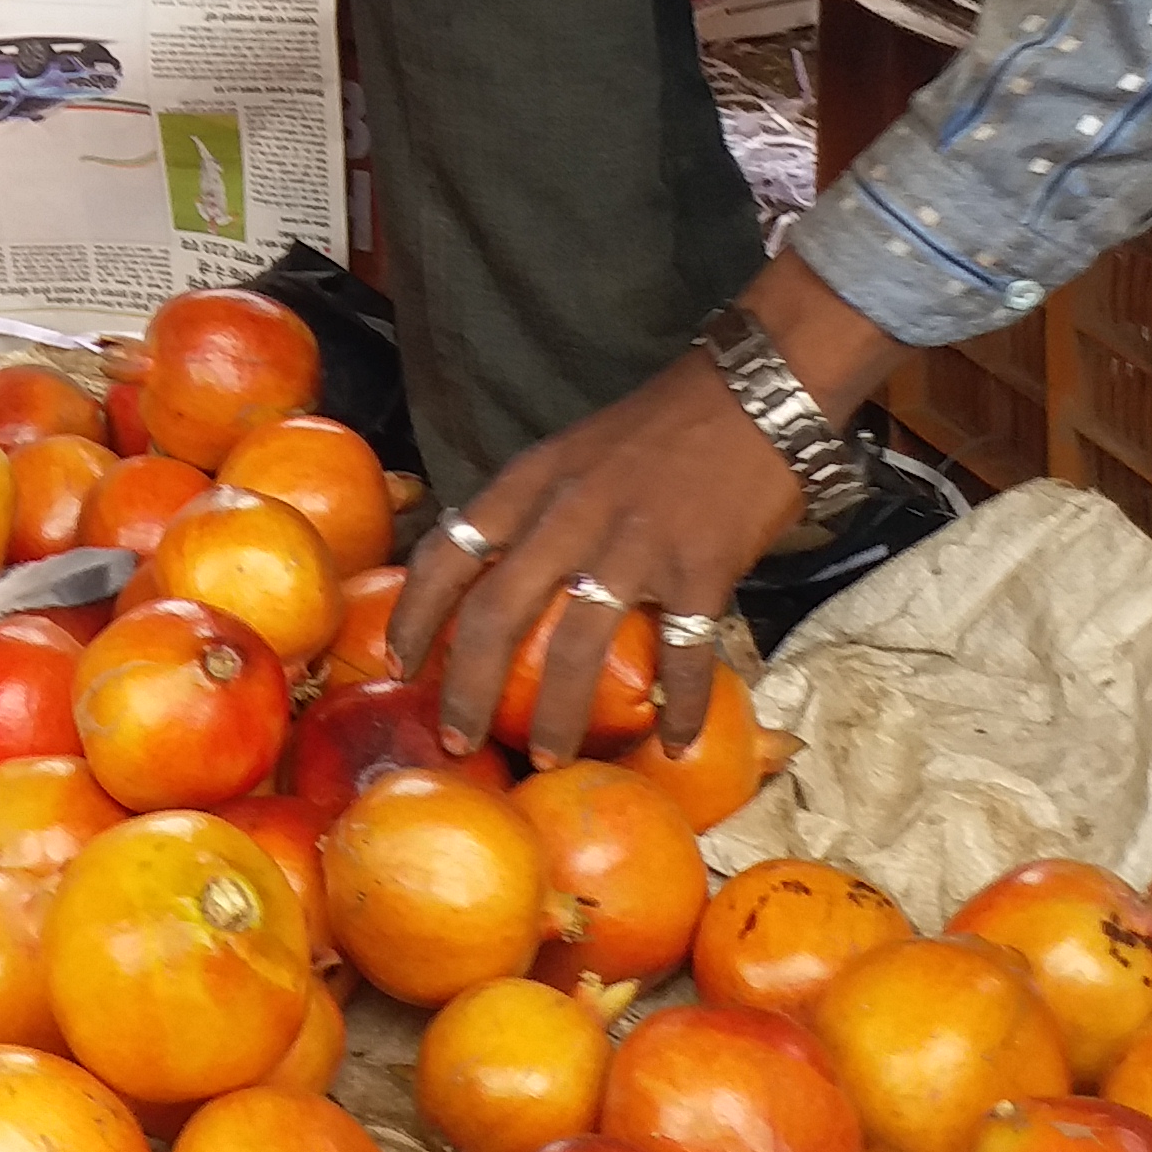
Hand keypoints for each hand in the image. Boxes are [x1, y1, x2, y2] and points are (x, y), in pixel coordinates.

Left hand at [390, 350, 804, 763]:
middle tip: (460, 741)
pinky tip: (672, 742)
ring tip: (550, 759)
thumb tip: (489, 574)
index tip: (398, 663)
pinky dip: (679, 707)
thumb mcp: (569, 453)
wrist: (754, 392)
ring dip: (557, 716)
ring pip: (575, 649)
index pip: (447, 552)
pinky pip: (684, 655)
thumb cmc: (658, 428)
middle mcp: (569, 514)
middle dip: (468, 689)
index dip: (414, 615)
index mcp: (529, 482)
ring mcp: (635, 544)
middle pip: (496, 615)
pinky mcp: (702, 569)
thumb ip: (530, 509)